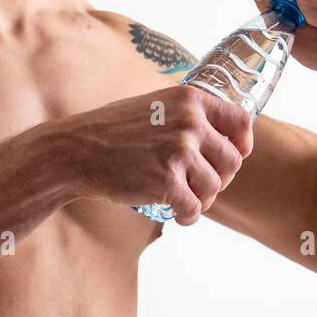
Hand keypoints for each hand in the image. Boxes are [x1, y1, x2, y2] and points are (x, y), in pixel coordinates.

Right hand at [65, 85, 252, 225]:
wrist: (74, 151)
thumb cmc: (110, 131)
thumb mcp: (154, 106)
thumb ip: (186, 116)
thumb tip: (221, 137)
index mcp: (190, 99)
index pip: (241, 122)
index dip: (242, 144)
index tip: (233, 156)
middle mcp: (190, 122)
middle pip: (232, 160)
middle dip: (219, 178)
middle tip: (198, 186)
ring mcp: (179, 152)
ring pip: (215, 187)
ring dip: (201, 199)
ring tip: (182, 200)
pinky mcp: (167, 182)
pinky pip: (194, 208)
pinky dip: (188, 216)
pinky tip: (176, 215)